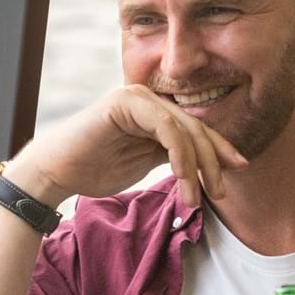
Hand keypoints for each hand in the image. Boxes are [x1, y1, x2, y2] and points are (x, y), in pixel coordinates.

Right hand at [8, 85, 247, 208]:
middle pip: (195, 128)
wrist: (56, 171)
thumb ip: (172, 156)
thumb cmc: (95, 170)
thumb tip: (209, 163)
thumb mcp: (145, 163)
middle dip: (212, 162)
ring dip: (195, 166)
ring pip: (184, 129)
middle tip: (218, 192)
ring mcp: (136, 97)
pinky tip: (181, 177)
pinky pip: (165, 127)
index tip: (238, 168)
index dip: (219, 149)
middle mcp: (148, 98)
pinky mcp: (126, 102)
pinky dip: (179, 153)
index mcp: (153, 111)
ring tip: (194, 198)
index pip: (195, 129)